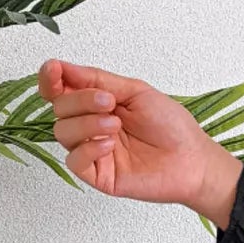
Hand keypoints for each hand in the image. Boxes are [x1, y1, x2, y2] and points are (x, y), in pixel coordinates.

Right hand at [37, 58, 242, 225]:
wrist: (193, 160)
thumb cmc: (172, 127)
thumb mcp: (136, 91)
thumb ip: (98, 79)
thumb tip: (64, 67)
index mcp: (97, 103)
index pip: (59, 89)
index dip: (50, 78)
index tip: (55, 71)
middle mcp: (91, 126)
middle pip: (59, 108)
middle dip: (80, 101)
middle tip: (110, 103)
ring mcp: (93, 151)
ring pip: (62, 132)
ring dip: (86, 124)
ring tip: (115, 125)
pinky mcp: (99, 175)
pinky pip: (74, 160)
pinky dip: (88, 149)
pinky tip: (109, 144)